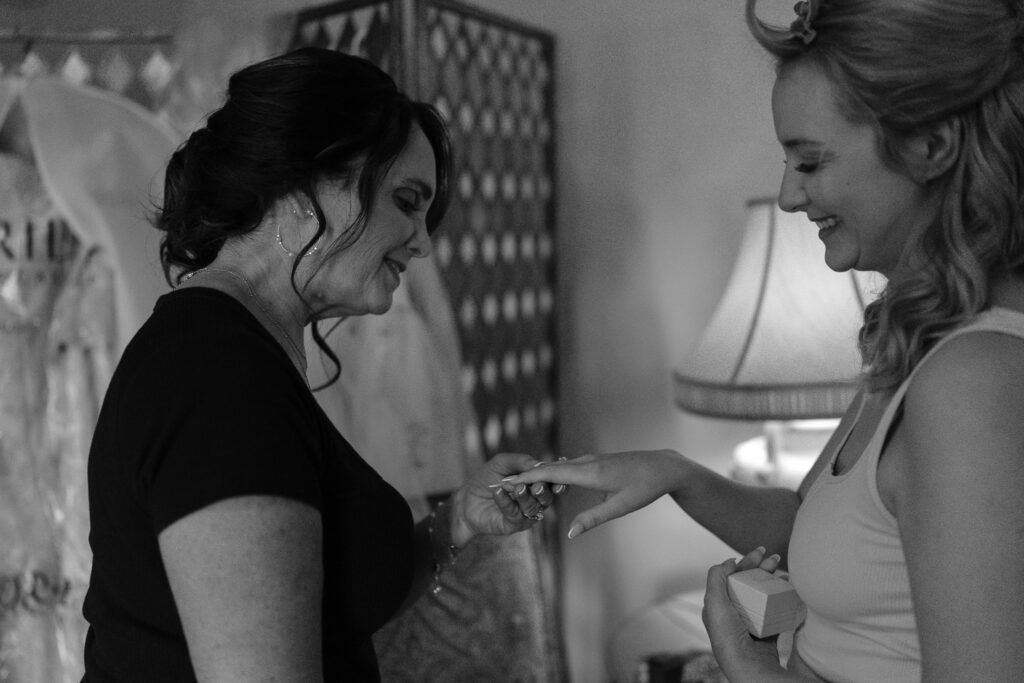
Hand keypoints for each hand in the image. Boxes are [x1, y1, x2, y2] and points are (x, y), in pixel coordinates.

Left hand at [449, 453, 559, 546]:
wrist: (467, 497)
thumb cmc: (487, 478)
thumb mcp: (503, 463)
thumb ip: (522, 461)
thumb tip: (540, 464)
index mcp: (537, 484)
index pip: (553, 483)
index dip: (558, 482)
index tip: (557, 479)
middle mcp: (535, 500)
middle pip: (547, 497)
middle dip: (543, 491)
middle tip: (537, 486)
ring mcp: (525, 514)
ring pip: (532, 507)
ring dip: (525, 497)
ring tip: (516, 488)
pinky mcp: (512, 525)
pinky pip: (514, 514)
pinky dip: (506, 502)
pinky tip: (498, 491)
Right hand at [497, 449, 689, 537]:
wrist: (664, 466)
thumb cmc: (645, 488)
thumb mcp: (620, 507)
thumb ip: (593, 520)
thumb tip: (570, 534)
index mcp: (590, 473)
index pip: (549, 474)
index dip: (525, 478)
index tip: (504, 482)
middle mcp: (587, 463)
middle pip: (548, 468)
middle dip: (523, 476)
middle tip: (499, 484)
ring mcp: (591, 460)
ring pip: (557, 466)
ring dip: (536, 474)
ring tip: (515, 483)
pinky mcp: (596, 461)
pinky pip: (567, 466)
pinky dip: (551, 472)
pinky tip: (544, 479)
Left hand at [702, 547, 788, 681]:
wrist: (748, 665)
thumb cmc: (727, 635)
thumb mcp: (714, 601)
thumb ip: (716, 577)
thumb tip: (728, 561)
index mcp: (719, 605)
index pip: (732, 577)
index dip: (745, 562)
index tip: (760, 552)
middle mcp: (733, 612)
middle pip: (749, 583)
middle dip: (762, 567)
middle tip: (775, 558)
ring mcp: (751, 622)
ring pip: (763, 594)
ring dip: (773, 581)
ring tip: (784, 573)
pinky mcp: (766, 631)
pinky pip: (775, 610)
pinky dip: (781, 598)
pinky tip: (787, 591)